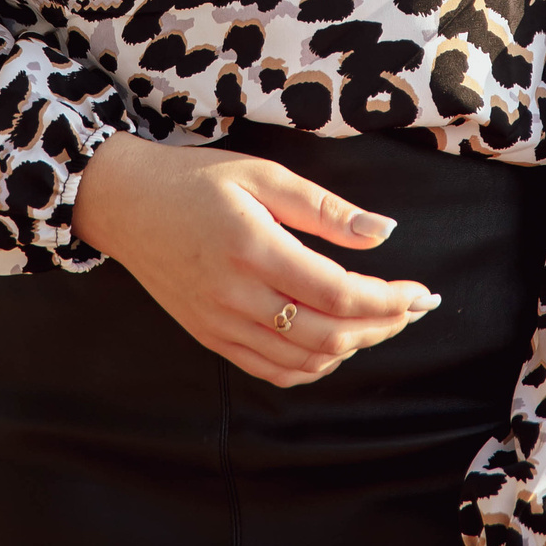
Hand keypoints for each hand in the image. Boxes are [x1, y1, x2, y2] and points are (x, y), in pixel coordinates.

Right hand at [69, 131, 439, 386]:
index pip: (338, 293)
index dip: (388, 300)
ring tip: (380, 322)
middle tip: (411, 307)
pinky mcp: (210, 337)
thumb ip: (325, 208)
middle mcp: (236, 294)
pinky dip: (313, 365)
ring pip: (304, 359)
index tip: (420, 292)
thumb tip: (384, 233)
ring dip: (353, 347)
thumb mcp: (263, 175)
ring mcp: (220, 323)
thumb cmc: (196, 180)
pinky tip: (335, 343)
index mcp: (253, 247)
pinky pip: (272, 369)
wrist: (125, 203)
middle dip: (381, 325)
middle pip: (328, 334)